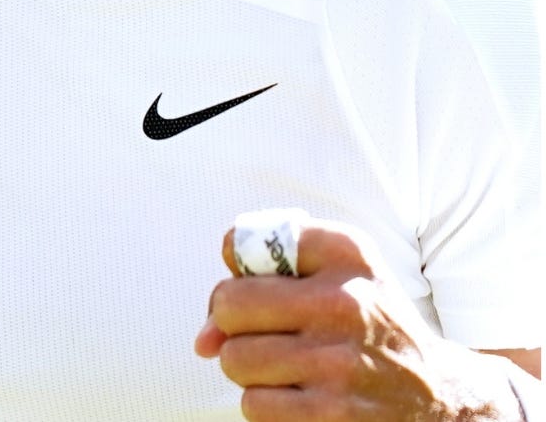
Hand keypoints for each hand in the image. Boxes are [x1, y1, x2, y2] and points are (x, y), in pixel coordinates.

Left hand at [193, 219, 521, 419]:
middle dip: (237, 325)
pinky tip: (303, 397)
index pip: (241, 240)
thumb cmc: (368, 325)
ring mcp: (340, 362)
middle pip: (229, 307)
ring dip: (251, 370)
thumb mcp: (337, 275)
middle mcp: (346, 302)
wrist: (442, 395)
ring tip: (294, 367)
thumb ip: (258, 279)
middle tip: (273, 334)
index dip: (240, 269)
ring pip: (235, 360)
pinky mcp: (333, 415)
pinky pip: (253, 405)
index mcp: (346, 254)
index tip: (268, 284)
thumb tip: (203, 341)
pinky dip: (267, 404)